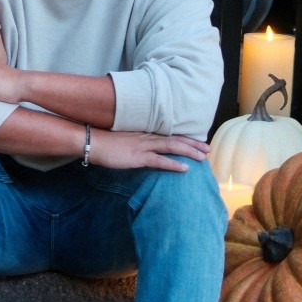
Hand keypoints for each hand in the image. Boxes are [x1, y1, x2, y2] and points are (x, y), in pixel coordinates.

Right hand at [88, 130, 209, 172]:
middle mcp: (148, 137)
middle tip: (208, 149)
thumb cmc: (106, 142)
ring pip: (172, 147)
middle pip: (176, 139)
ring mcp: (144, 146)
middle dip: (193, 144)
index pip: (170, 135)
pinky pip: (160, 161)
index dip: (186, 138)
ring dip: (189, 152)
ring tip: (203, 158)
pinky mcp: (138, 157)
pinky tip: (185, 169)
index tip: (199, 142)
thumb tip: (144, 149)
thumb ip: (137, 142)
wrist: (93, 141)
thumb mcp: (125, 140)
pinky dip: (174, 164)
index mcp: (145, 133)